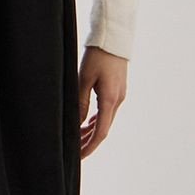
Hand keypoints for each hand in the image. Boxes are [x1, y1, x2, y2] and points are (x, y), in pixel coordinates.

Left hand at [79, 45, 126, 159]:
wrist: (113, 38)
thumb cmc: (97, 56)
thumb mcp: (83, 79)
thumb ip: (80, 103)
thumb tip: (76, 124)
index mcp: (110, 100)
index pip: (100, 132)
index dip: (89, 146)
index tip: (79, 156)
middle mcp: (117, 100)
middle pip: (103, 129)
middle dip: (89, 142)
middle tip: (75, 152)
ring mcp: (119, 96)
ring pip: (105, 121)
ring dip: (92, 132)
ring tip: (77, 139)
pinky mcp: (117, 91)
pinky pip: (107, 112)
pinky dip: (96, 121)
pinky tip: (86, 124)